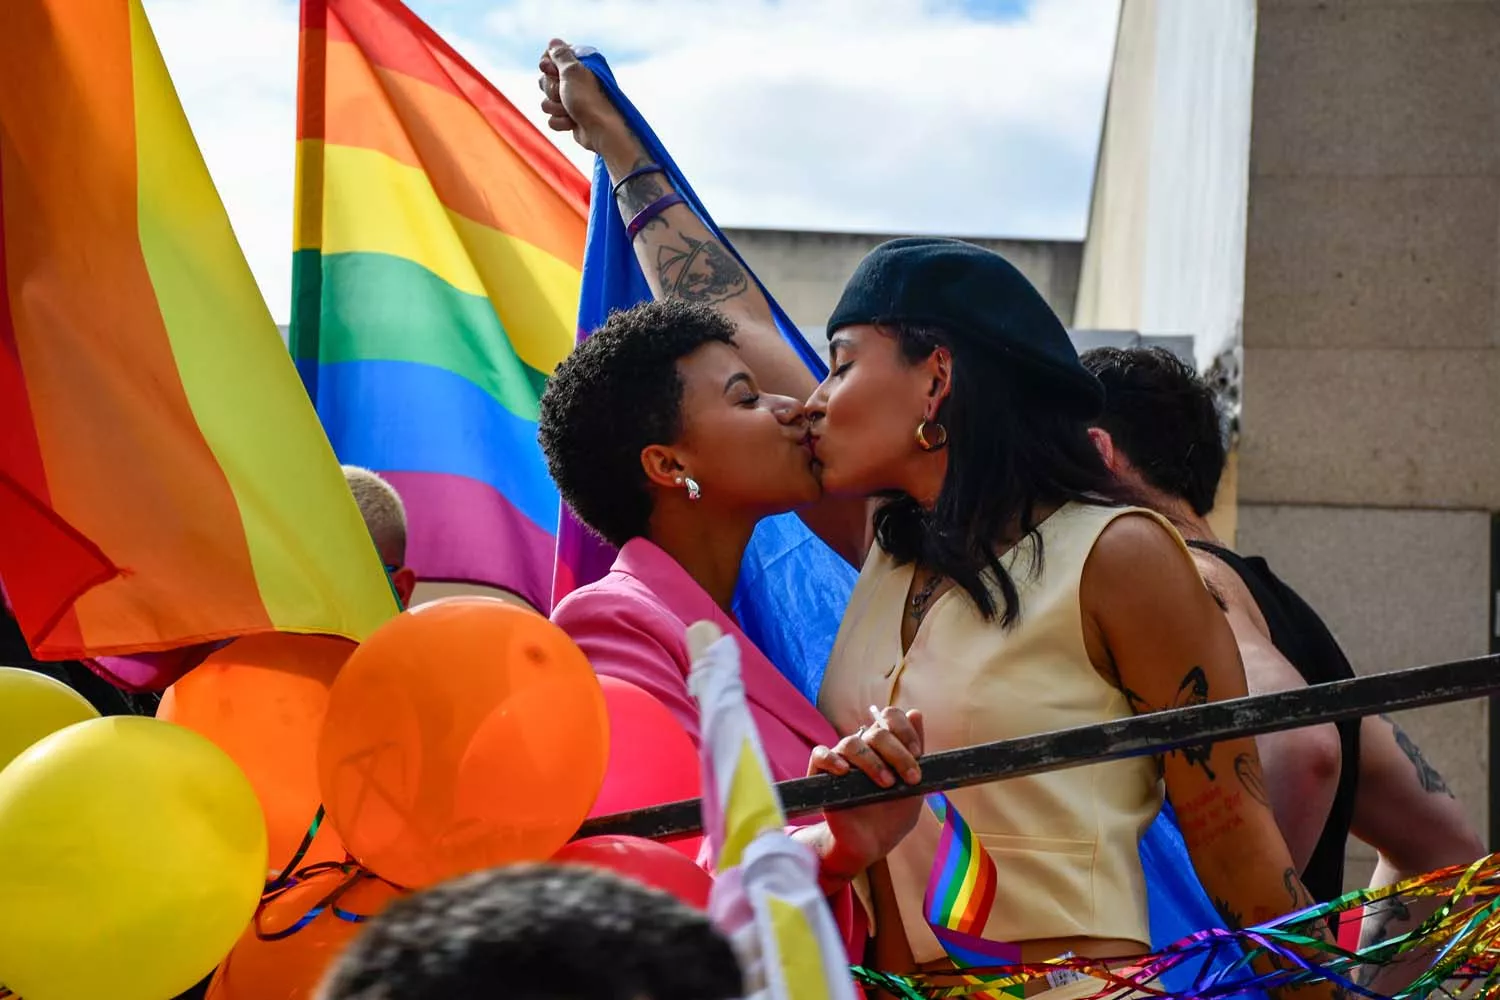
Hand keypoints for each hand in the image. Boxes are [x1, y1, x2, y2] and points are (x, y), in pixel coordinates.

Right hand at [538, 38, 623, 153]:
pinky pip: (552, 117)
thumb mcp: (572, 71)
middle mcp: (576, 80)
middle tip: (565, 93)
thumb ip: (561, 55)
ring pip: (546, 100)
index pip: (552, 56)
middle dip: (551, 89)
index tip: (551, 70)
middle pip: (545, 79)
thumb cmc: (589, 99)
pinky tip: (573, 123)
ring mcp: (573, 99)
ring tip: (571, 110)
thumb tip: (554, 42)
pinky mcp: (570, 117)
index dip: (548, 65)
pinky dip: (561, 121)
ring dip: (556, 107)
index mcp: (580, 64)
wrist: (602, 131)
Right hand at [807, 706, 925, 878]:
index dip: (905, 730)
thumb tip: (916, 713)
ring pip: (851, 743)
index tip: (918, 754)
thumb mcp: (913, 786)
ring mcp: (841, 759)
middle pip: (876, 731)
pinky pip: (820, 755)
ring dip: (872, 762)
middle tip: (911, 778)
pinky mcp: (821, 775)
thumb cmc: (892, 815)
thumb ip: (915, 751)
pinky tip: (845, 772)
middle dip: (898, 753)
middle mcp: (862, 747)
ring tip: (886, 783)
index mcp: (884, 745)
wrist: (871, 845)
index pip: (889, 717)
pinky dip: (832, 759)